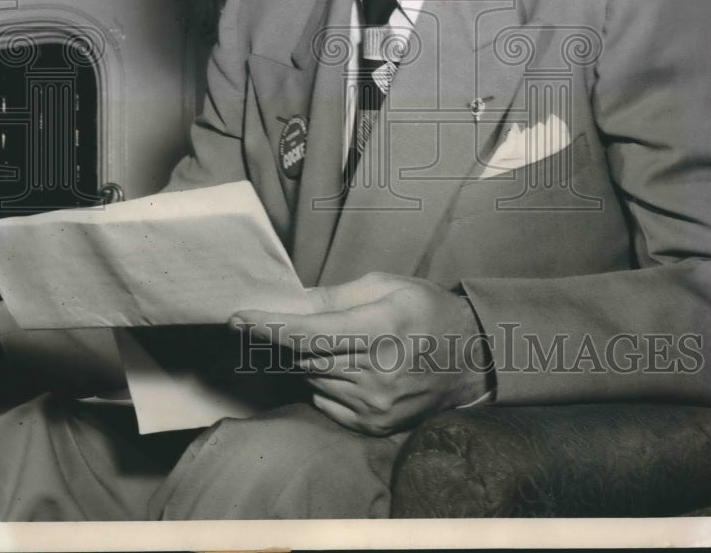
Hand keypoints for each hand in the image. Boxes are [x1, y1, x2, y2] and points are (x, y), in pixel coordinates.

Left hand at [229, 272, 491, 435]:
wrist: (471, 359)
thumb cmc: (426, 311)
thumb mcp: (386, 286)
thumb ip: (334, 297)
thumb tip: (290, 302)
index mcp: (380, 328)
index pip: (309, 333)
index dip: (269, 326)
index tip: (239, 317)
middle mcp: (376, 372)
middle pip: (303, 358)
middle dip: (281, 341)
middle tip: (265, 324)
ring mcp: (375, 404)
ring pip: (312, 379)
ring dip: (307, 360)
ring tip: (333, 342)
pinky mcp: (374, 424)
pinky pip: (325, 402)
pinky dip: (323, 383)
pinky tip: (345, 367)